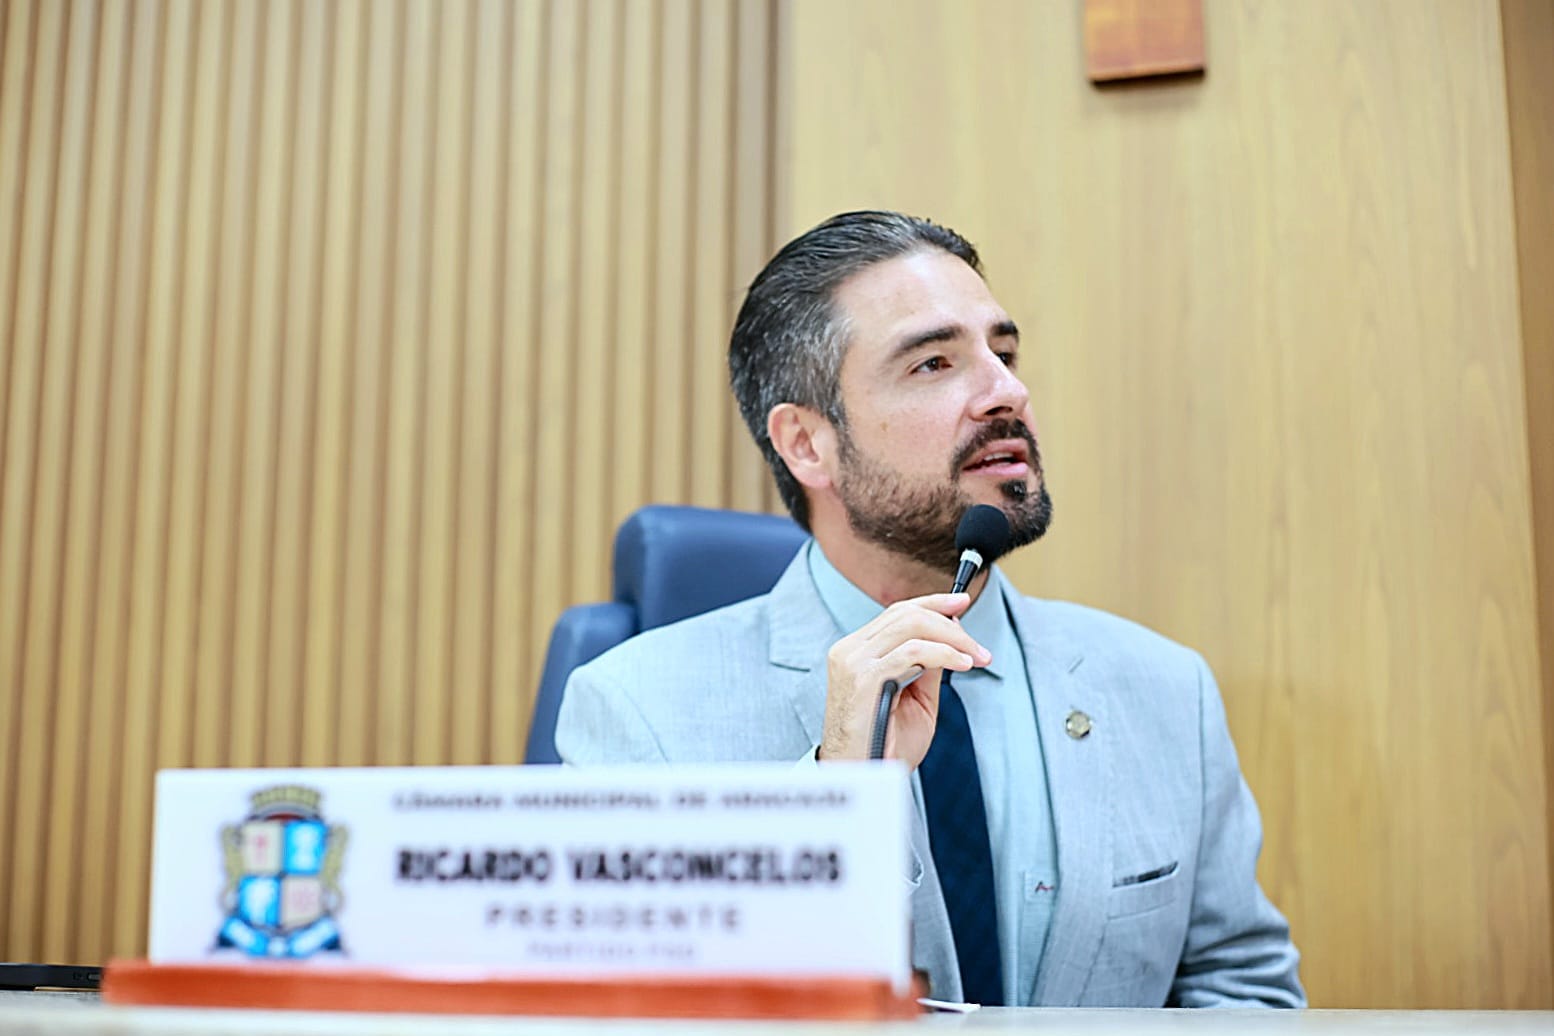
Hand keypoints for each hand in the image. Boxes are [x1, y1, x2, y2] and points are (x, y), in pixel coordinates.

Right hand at [819, 593, 990, 767]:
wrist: (862, 779)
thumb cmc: (886, 747)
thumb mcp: (916, 699)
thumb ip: (927, 667)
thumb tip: (950, 641)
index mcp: (856, 652)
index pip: (895, 613)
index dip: (931, 603)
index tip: (960, 603)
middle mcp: (850, 650)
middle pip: (906, 614)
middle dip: (949, 622)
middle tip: (977, 645)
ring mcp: (853, 661)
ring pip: (911, 625)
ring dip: (953, 638)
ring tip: (975, 657)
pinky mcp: (863, 677)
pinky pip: (913, 651)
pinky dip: (944, 653)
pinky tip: (962, 664)